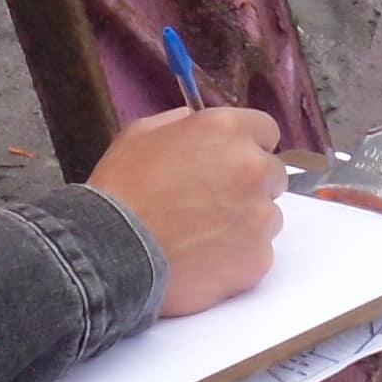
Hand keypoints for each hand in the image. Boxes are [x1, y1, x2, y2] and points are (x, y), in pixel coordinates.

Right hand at [87, 106, 285, 316]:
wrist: (109, 250)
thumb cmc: (121, 188)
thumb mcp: (142, 134)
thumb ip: (182, 123)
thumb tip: (197, 123)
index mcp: (229, 130)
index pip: (266, 131)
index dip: (248, 146)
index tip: (229, 161)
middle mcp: (254, 168)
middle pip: (272, 174)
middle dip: (249, 185)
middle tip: (212, 202)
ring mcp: (260, 216)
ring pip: (268, 216)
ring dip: (246, 222)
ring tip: (204, 234)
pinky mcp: (258, 258)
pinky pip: (259, 253)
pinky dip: (238, 256)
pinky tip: (205, 258)